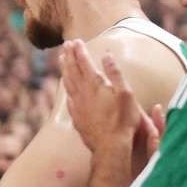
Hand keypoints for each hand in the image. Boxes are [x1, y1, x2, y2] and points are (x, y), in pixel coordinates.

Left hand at [61, 40, 160, 175]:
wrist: (110, 146)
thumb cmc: (123, 120)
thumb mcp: (126, 94)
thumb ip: (115, 73)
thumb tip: (106, 55)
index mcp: (95, 85)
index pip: (84, 63)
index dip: (80, 51)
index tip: (75, 41)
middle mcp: (82, 93)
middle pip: (72, 71)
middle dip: (69, 56)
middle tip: (65, 45)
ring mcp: (77, 106)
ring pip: (67, 83)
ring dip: (64, 69)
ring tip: (61, 60)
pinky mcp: (77, 117)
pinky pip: (68, 98)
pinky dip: (66, 89)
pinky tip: (66, 88)